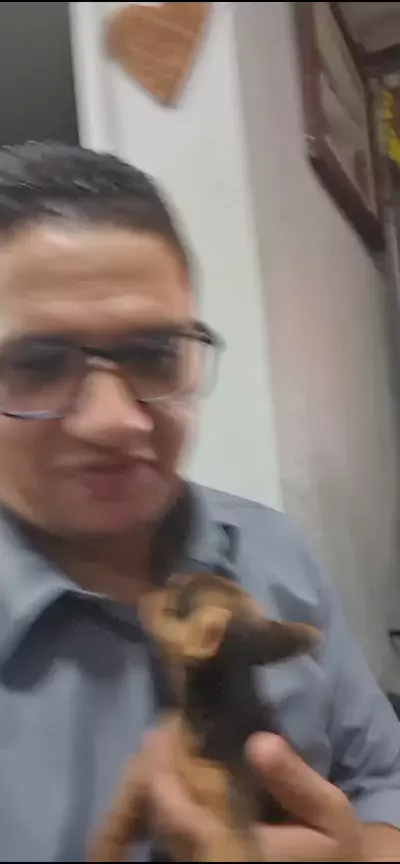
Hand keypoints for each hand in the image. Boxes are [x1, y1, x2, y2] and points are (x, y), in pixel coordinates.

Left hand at [146, 726, 364, 861]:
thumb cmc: (332, 848)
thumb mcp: (329, 813)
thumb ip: (295, 781)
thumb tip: (260, 743)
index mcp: (237, 853)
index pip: (175, 813)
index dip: (161, 768)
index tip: (165, 728)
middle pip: (161, 818)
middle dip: (156, 770)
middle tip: (163, 730)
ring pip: (163, 827)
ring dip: (161, 785)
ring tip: (169, 746)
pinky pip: (175, 836)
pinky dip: (171, 803)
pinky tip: (180, 776)